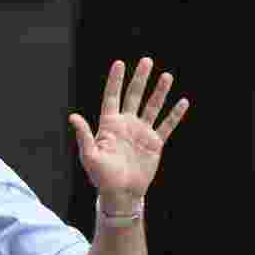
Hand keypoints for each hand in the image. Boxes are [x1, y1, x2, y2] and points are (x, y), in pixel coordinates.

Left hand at [69, 57, 188, 212]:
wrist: (121, 193)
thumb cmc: (101, 177)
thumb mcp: (90, 156)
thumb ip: (84, 135)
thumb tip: (72, 117)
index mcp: (109, 125)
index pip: (112, 97)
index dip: (115, 81)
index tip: (119, 63)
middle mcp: (126, 125)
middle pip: (134, 96)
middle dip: (140, 79)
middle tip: (146, 61)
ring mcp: (141, 133)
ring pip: (152, 107)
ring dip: (159, 92)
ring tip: (167, 76)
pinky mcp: (154, 143)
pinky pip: (167, 126)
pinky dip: (175, 115)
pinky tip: (182, 102)